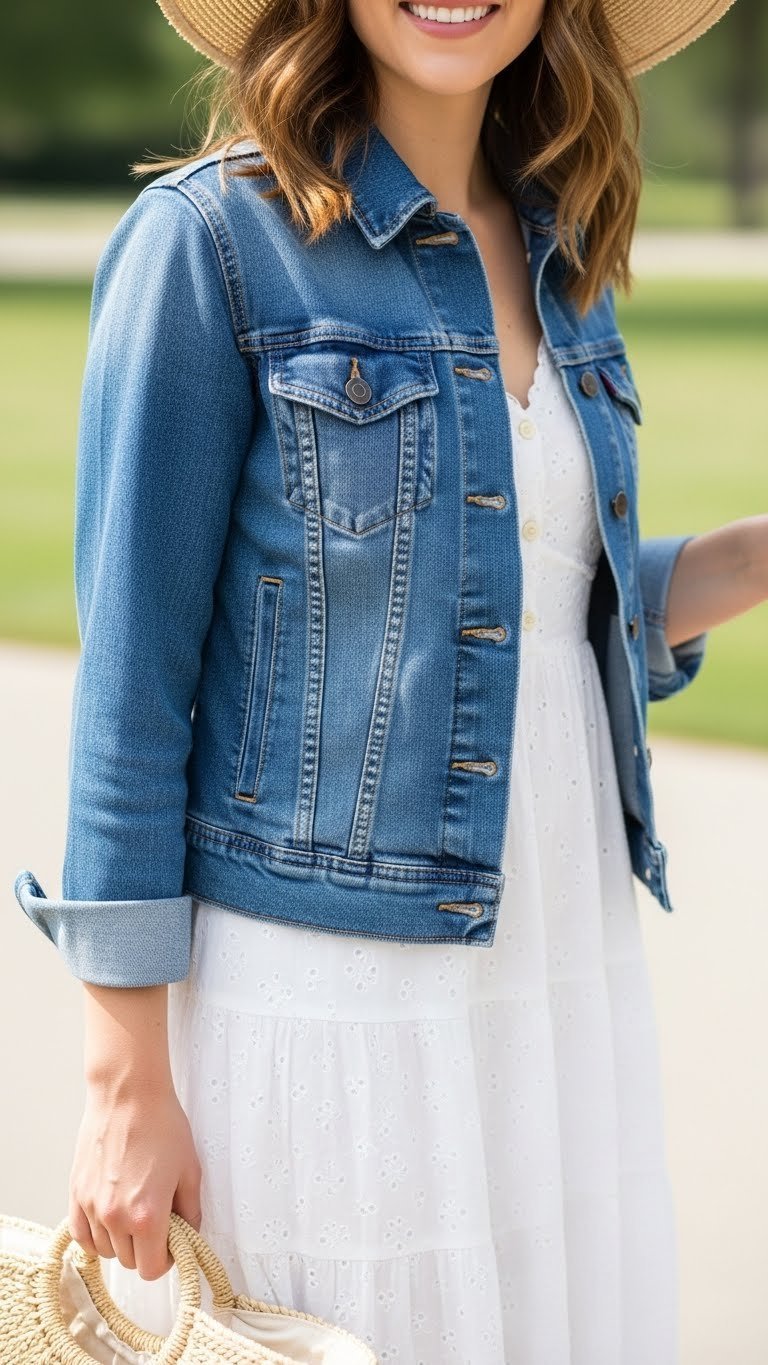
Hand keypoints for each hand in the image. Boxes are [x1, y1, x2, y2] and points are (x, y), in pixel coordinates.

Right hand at [68, 1078, 201, 1279]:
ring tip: (133, 1211)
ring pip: (106, 1250)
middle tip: (156, 1221)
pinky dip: (95, 1235)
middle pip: (129, 1262)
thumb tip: (187, 1237)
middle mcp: (116, 1217)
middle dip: (145, 1248)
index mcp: (148, 1216)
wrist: (128, 1095)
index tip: (171, 1243)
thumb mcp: (190, 1170)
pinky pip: (82, 1235)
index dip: (166, 1259)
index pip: (152, 1269)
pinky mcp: (76, 1193)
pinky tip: (109, 1219)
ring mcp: (92, 1206)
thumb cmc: (162, 1125)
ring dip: (121, 1241)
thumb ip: (191, 1212)